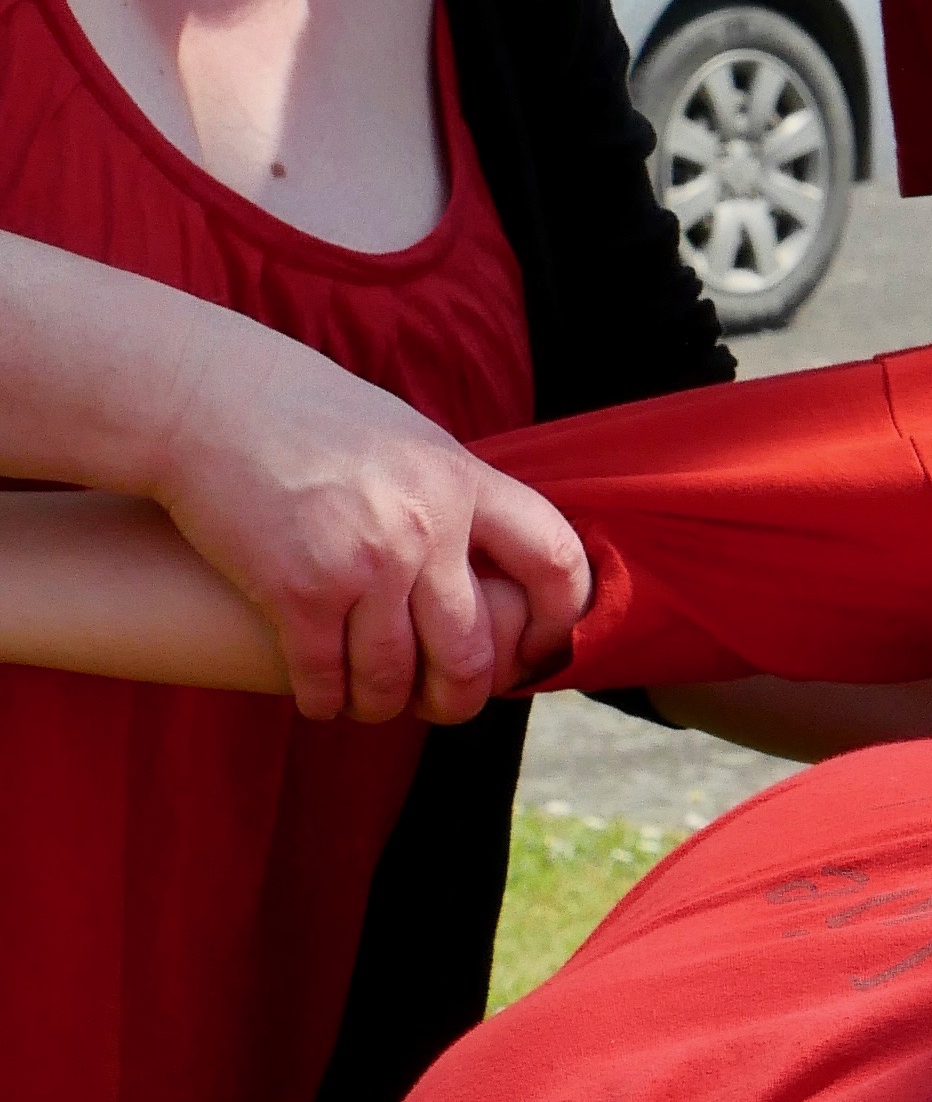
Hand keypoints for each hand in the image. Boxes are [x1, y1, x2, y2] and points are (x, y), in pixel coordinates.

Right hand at [146, 306, 591, 727]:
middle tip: (439, 703)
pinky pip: (327, 680)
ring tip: (367, 701)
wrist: (205, 396)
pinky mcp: (299, 591)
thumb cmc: (303, 416)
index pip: (555, 561)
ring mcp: (365, 562)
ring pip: (396, 680)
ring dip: (381, 705)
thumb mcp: (405, 439)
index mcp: (462, 481)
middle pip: (474, 654)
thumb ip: (453, 497)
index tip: (532, 651)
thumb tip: (497, 559)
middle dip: (458, 697)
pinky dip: (324, 701)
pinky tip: (318, 697)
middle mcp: (426, 526)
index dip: (556, 622)